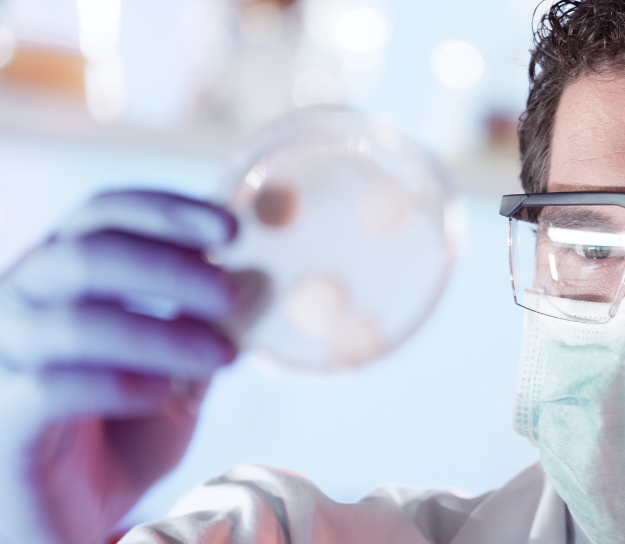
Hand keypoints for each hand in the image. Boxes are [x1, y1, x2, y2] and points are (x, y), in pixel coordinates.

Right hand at [0, 191, 245, 543]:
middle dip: (169, 267)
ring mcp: (2, 359)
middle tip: (230, 294)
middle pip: (86, 252)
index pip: (101, 214)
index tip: (232, 230)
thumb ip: (203, 329)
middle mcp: (20, 304)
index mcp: (60, 277)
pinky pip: (51, 385)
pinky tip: (161, 394)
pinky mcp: (1, 419)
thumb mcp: (175, 374)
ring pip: (75, 319)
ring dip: (160, 333)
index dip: (166, 210)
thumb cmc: (118, 436)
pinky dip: (117, 382)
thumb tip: (258, 284)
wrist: (66, 520)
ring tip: (219, 355)